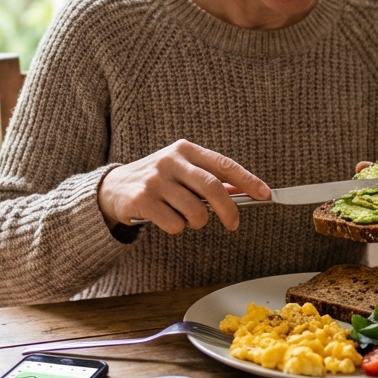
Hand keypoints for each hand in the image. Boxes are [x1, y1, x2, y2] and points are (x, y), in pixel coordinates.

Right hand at [99, 140, 269, 234]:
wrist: (112, 188)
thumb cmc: (156, 180)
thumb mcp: (181, 170)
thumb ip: (207, 178)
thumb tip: (242, 190)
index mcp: (185, 150)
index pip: (224, 164)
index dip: (247, 180)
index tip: (264, 194)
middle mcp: (171, 161)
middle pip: (213, 188)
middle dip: (229, 210)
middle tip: (233, 224)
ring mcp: (156, 180)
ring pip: (195, 211)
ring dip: (197, 222)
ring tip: (186, 218)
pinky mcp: (143, 200)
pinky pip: (175, 224)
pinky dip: (177, 228)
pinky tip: (165, 219)